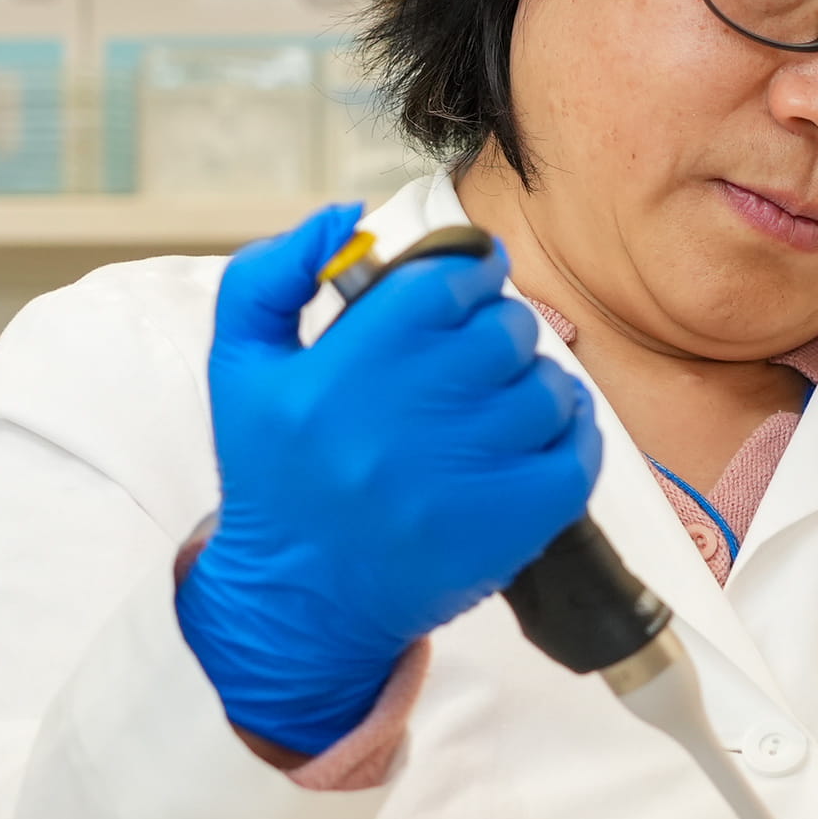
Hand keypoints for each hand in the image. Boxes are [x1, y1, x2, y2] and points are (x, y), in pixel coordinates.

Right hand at [175, 206, 602, 755]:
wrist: (301, 602)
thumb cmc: (276, 475)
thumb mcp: (240, 365)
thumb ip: (273, 274)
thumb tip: (345, 217)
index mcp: (337, 374)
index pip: (445, 282)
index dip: (468, 270)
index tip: (465, 284)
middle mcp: (401, 424)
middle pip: (504, 329)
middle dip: (495, 327)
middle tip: (472, 352)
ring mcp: (463, 480)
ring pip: (546, 386)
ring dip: (529, 383)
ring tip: (492, 403)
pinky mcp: (511, 526)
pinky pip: (577, 450)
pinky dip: (568, 431)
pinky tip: (532, 435)